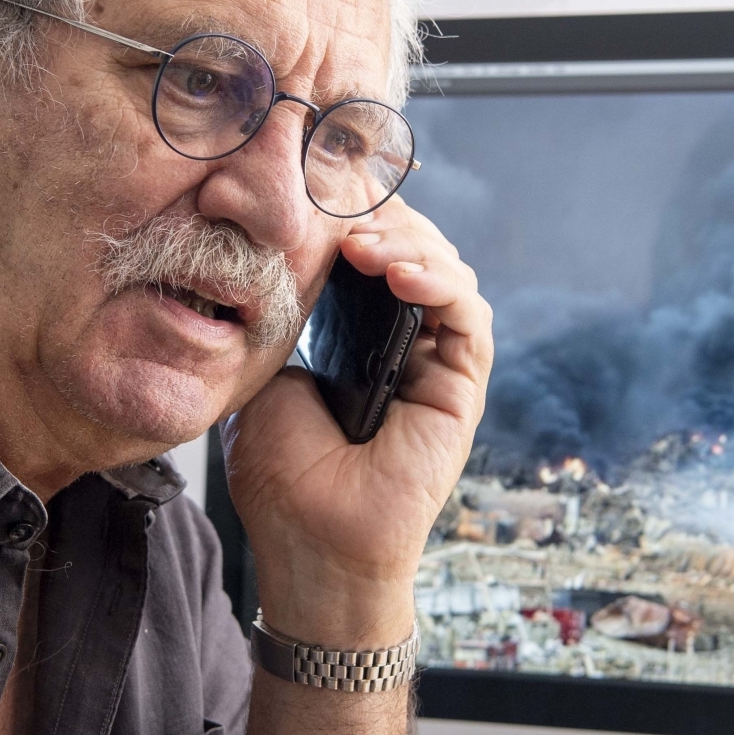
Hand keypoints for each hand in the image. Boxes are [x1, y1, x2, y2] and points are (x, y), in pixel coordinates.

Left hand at [221, 196, 491, 645]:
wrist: (309, 547)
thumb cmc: (282, 476)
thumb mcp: (265, 371)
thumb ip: (285, 311)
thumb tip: (284, 239)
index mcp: (357, 334)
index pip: (369, 251)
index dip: (350, 213)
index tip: (311, 187)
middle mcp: (404, 341)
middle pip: (411, 248)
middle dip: (377, 216)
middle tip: (336, 204)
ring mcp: (436, 363)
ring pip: (445, 271)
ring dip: (406, 243)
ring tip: (358, 243)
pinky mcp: (462, 388)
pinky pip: (468, 317)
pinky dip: (440, 282)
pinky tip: (398, 272)